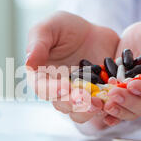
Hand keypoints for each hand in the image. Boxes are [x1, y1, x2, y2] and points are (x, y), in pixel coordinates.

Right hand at [26, 11, 120, 125]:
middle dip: (73, 103)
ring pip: (79, 114)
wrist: (94, 33)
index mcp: (41, 76)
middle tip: (85, 98)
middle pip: (61, 105)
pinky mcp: (97, 100)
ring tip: (99, 103)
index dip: (52, 90)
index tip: (64, 86)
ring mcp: (78, 98)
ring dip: (88, 111)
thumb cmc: (65, 28)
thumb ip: (38, 43)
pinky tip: (112, 102)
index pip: (42, 88)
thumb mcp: (50, 27)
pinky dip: (106, 109)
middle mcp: (58, 92)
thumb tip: (28, 62)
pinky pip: (100, 110)